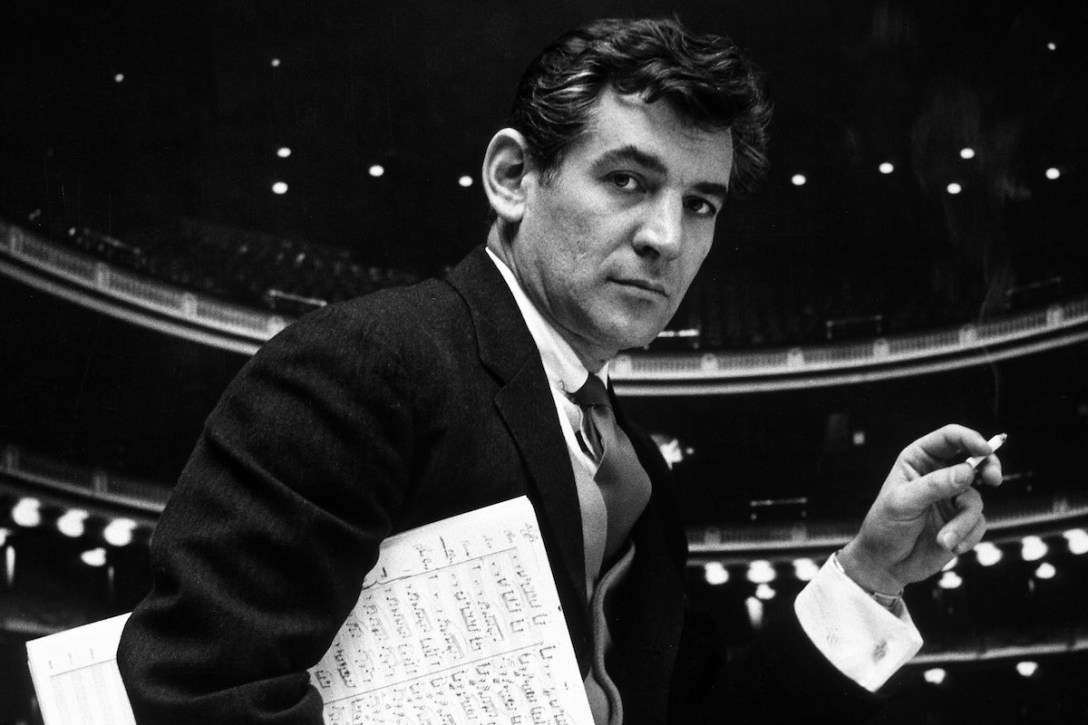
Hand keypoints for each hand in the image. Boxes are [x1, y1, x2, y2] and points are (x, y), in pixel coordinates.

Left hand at [838, 424, 1002, 594]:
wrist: (886, 564)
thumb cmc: (885, 526)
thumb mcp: (903, 503)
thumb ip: (935, 486)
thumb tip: (968, 471)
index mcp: (918, 460)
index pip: (949, 438)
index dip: (970, 438)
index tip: (984, 449)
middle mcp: (938, 474)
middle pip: (975, 459)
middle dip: (988, 466)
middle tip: (994, 478)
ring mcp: (951, 497)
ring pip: (976, 500)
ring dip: (963, 522)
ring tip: (944, 540)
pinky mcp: (961, 520)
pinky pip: (978, 523)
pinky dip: (966, 536)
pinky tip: (948, 546)